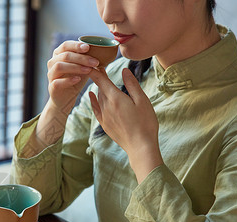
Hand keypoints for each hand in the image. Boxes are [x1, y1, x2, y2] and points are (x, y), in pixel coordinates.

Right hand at [47, 41, 99, 113]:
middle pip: (65, 56)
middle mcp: (52, 63)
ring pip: (59, 66)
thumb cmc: (74, 79)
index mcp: (59, 54)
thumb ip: (87, 59)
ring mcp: (51, 74)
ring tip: (88, 70)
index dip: (76, 45)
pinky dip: (68, 80)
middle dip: (81, 58)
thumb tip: (102, 52)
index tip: (88, 47)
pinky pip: (58, 81)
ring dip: (75, 67)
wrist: (65, 98)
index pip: (65, 45)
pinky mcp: (52, 86)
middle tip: (95, 62)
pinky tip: (78, 79)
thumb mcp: (82, 67)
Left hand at [89, 68, 162, 182]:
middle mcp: (106, 106)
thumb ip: (132, 84)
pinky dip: (93, 100)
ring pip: (98, 97)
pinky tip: (91, 95)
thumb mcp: (142, 101)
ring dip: (98, 88)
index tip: (93, 60)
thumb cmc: (145, 123)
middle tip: (99, 65)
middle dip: (98, 76)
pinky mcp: (104, 125)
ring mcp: (104, 116)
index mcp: (115, 98)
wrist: (140, 147)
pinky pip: (95, 109)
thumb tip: (123, 70)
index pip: (101, 79)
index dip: (96, 69)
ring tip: (99, 78)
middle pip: (99, 87)